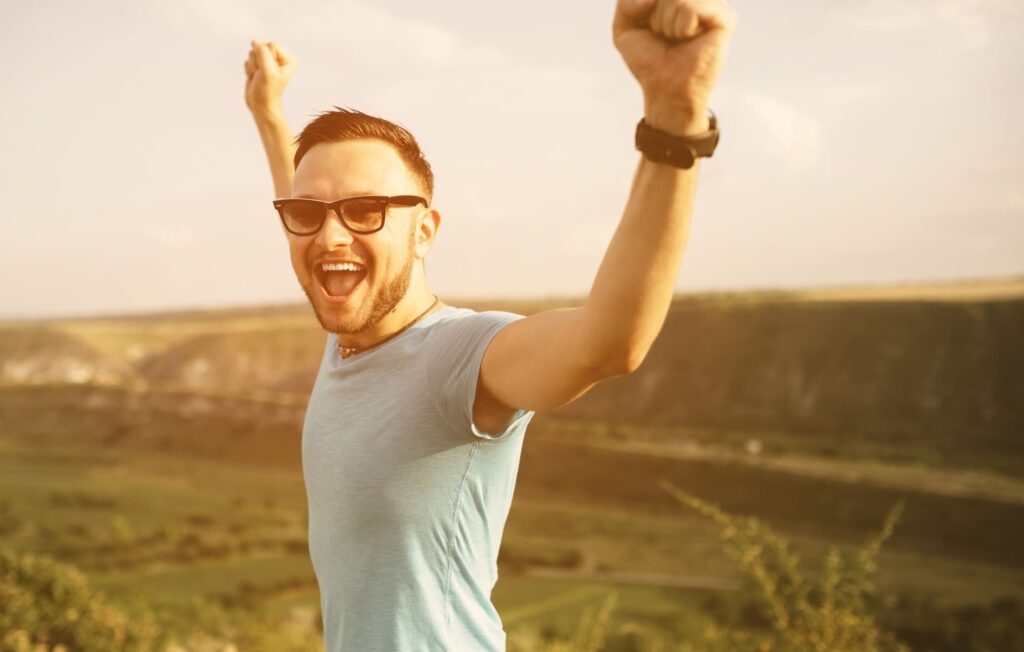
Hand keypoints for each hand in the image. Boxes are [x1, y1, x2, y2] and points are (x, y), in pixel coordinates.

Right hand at [244, 39, 296, 116]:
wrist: (260, 105)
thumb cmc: (267, 90)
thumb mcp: (266, 69)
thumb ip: (262, 51)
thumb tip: (254, 41)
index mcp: (289, 59)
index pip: (272, 45)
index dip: (266, 58)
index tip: (270, 72)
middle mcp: (280, 59)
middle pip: (261, 47)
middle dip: (258, 61)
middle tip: (263, 75)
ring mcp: (268, 61)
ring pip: (253, 53)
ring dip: (253, 66)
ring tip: (259, 77)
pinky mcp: (259, 65)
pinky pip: (248, 59)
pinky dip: (249, 69)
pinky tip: (255, 78)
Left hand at [613, 0, 736, 134]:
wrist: (666, 90)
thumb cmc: (649, 61)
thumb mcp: (624, 27)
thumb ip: (626, 2)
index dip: (645, 7)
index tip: (651, 28)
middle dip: (655, 17)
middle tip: (666, 36)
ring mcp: (713, 6)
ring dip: (666, 25)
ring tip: (677, 40)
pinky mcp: (725, 18)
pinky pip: (690, 10)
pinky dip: (682, 29)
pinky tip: (690, 40)